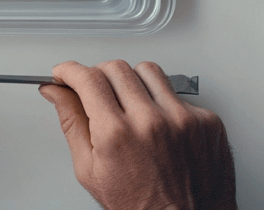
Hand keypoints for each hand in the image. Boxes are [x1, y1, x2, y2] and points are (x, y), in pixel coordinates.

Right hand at [40, 60, 235, 209]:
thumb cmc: (140, 206)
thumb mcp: (90, 171)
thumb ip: (71, 123)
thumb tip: (57, 93)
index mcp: (117, 135)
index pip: (87, 79)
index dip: (69, 71)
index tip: (64, 73)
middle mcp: (150, 122)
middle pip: (115, 68)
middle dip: (98, 75)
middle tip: (95, 91)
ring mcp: (182, 119)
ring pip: (148, 71)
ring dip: (132, 81)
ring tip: (130, 105)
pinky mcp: (206, 120)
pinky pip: (177, 93)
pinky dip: (163, 103)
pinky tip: (159, 123)